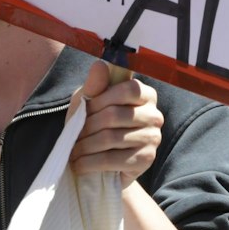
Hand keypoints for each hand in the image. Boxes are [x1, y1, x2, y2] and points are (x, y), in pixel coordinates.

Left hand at [70, 62, 162, 185]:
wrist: (98, 162)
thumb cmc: (93, 125)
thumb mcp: (89, 101)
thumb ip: (94, 85)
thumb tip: (100, 64)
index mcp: (145, 94)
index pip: (127, 89)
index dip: (101, 99)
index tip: (83, 109)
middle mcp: (155, 115)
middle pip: (115, 115)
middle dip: (87, 126)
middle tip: (73, 136)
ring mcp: (153, 138)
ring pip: (112, 138)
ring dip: (86, 146)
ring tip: (73, 151)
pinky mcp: (146, 160)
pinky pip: (113, 160)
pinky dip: (91, 163)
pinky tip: (80, 164)